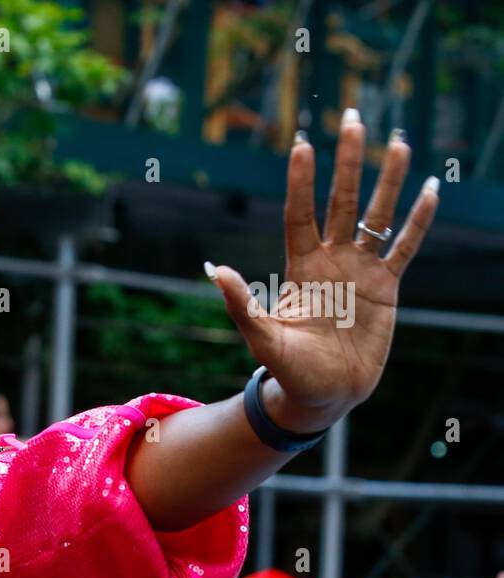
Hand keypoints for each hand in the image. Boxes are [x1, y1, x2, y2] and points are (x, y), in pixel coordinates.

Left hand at [208, 110, 439, 433]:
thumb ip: (240, 302)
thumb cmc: (287, 369)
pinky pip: (406, 247)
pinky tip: (431, 189)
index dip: (303, 181)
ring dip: (389, 179)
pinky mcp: (387, 287)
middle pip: (341, 200)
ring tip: (399, 140)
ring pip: (377, 214)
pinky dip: (419, 220)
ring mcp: (361, 270)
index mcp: (301, 266)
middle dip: (349, 161)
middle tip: (355, 117)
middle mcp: (332, 259)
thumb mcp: (260, 336)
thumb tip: (212, 269)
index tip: (302, 144)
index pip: (301, 213)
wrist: (322, 394)